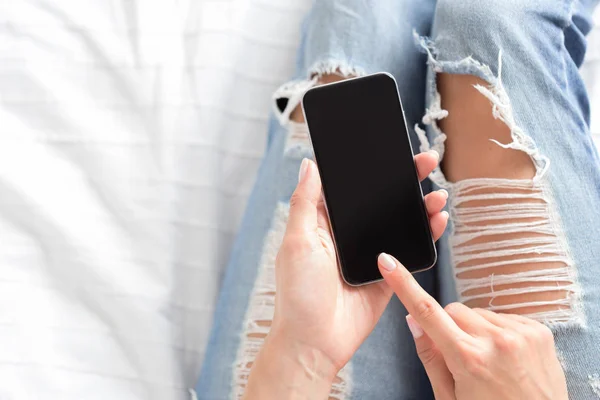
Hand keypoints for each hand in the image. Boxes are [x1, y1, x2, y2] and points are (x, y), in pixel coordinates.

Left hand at [244, 151, 447, 398]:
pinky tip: (437, 220)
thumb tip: (309, 164)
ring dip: (420, 206)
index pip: (352, 189)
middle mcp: (348, 236)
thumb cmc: (298, 294)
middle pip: (381, 202)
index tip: (390, 151)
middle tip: (426, 161)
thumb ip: (304, 202)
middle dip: (404, 181)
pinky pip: (410, 251)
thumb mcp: (297, 242)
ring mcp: (369, 255)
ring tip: (437, 194)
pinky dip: (425, 235)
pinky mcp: (387, 275)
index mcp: (324, 224)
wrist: (315, 342)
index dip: (371, 169)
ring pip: (399, 223)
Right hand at [377, 253, 567, 399]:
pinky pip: (503, 317)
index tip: (388, 262)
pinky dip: (499, 332)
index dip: (403, 284)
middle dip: (449, 327)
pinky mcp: (539, 331)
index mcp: (468, 359)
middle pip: (453, 310)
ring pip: (478, 313)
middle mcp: (495, 341)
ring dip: (476, 330)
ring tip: (489, 362)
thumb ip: (430, 357)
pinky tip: (506, 357)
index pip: (426, 312)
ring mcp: (521, 334)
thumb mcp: (450, 399)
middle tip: (459, 357)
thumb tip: (412, 321)